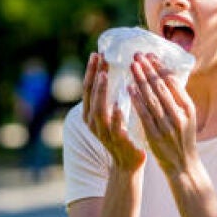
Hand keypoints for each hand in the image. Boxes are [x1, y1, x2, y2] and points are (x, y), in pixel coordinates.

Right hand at [82, 52, 145, 172]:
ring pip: (98, 109)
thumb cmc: (121, 132)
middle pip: (90, 95)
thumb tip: (111, 69)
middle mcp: (93, 122)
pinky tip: (119, 105)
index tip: (96, 53)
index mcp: (90, 113)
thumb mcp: (111, 112)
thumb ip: (109, 96)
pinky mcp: (117, 141)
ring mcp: (103, 132)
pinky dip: (116, 116)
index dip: (91, 71)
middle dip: (94, 75)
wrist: (128, 162)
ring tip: (104, 76)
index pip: (88, 88)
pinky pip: (115, 127)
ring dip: (101, 92)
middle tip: (99, 58)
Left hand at [128, 53, 197, 176]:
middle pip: (161, 87)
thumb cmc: (183, 137)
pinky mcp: (155, 136)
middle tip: (138, 55)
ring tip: (132, 66)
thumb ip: (177, 99)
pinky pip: (144, 114)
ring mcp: (167, 126)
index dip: (161, 67)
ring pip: (152, 98)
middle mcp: (179, 115)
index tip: (150, 55)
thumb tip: (166, 75)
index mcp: (188, 108)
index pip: (173, 82)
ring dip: (141, 80)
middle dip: (149, 69)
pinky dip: (137, 100)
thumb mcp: (187, 116)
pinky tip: (129, 89)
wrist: (183, 165)